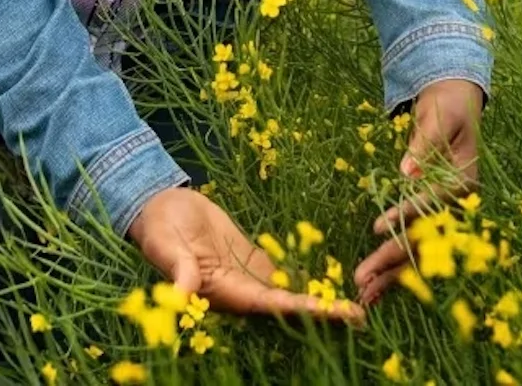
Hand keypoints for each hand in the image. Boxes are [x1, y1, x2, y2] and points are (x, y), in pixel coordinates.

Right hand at [128, 187, 365, 326]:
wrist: (160, 206)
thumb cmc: (159, 226)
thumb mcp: (166, 245)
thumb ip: (179, 269)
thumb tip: (182, 297)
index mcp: (223, 292)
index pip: (269, 305)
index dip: (301, 309)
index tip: (333, 311)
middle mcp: (241, 291)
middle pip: (287, 305)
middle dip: (322, 311)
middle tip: (362, 315)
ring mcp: (250, 276)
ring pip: (290, 292)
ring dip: (320, 298)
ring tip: (357, 304)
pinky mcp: (255, 260)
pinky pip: (285, 273)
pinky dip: (308, 278)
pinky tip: (333, 280)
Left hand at [351, 79, 483, 307]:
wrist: (458, 103)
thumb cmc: (447, 106)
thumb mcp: (437, 118)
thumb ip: (424, 144)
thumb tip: (407, 172)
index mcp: (465, 181)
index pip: (432, 203)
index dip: (405, 215)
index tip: (376, 228)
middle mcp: (459, 206)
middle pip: (425, 239)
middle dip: (392, 259)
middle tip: (361, 278)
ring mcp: (447, 215)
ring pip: (420, 251)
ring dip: (392, 274)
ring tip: (364, 294)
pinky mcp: (434, 219)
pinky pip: (416, 246)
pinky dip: (396, 266)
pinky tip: (377, 287)